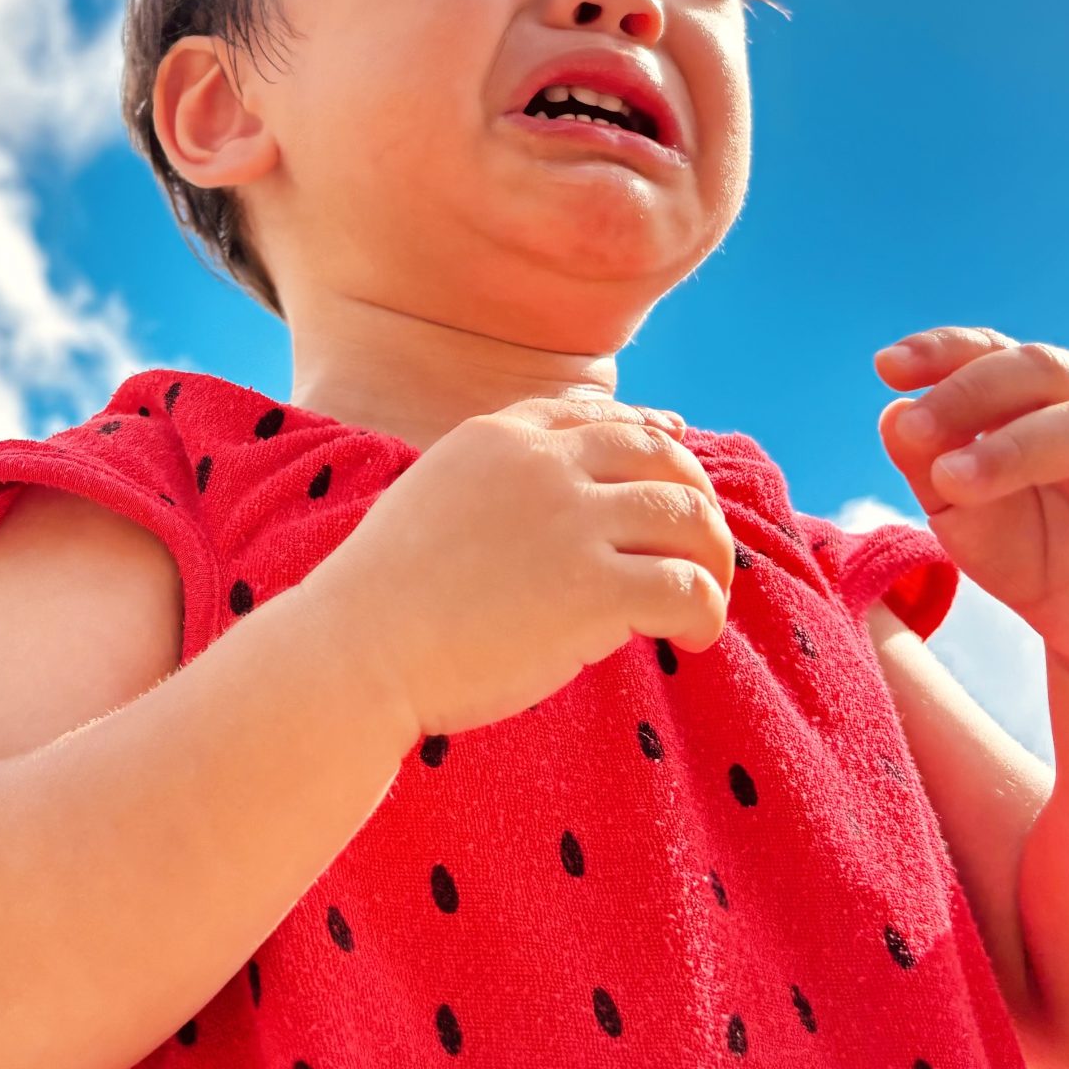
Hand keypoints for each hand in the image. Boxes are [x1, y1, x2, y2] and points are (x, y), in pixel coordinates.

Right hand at [312, 397, 731, 745]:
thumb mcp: (435, 498)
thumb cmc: (383, 598)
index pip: (605, 417)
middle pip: (664, 457)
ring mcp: (572, 523)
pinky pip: (688, 587)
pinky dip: (706, 612)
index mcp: (500, 436)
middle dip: (697, 501)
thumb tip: (562, 493)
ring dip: (713, 560)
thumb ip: (498, 481)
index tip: (681, 467)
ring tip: (704, 600)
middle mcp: (543, 464)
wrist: (355, 651)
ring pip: (691, 518)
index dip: (655, 439)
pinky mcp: (594, 590)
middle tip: (702, 552)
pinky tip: (691, 638)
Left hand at [876, 327, 1068, 698]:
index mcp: (1036, 405)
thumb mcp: (968, 522)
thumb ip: (930, 472)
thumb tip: (893, 415)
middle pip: (1041, 372)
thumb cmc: (1038, 557)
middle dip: (970, 394)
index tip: (886, 367)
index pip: (993, 355)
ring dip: (1021, 445)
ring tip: (960, 478)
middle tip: (915, 430)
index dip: (944, 351)